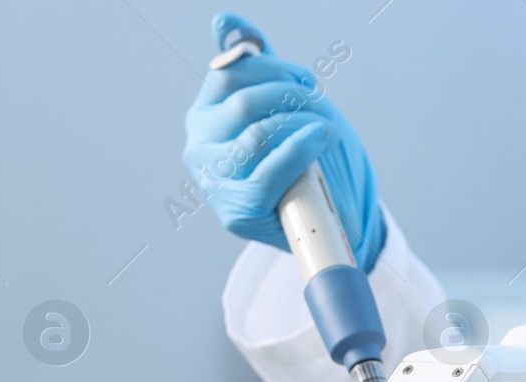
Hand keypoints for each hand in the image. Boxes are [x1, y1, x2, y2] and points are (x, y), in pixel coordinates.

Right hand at [183, 12, 384, 270]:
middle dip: (293, 98)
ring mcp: (213, 181)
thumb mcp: (282, 103)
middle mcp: (199, 145)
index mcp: (206, 113)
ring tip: (325, 131)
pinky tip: (319, 143)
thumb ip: (257, 64)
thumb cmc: (304, 157)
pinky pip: (267, 174)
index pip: (231, 72)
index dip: (277, 70)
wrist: (324, 216)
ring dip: (302, 126)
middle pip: (245, 101)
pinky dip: (299, 153)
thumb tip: (224, 20)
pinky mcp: (234, 213)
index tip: (308, 82)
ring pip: (256, 135)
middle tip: (321, 107)